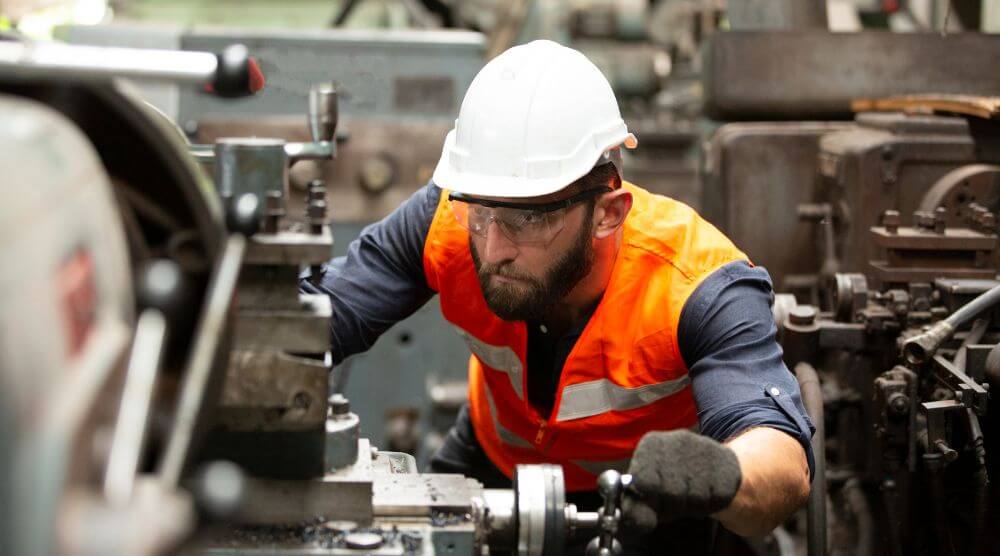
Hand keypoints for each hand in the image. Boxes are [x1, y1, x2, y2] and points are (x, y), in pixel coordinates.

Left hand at [622, 430, 741, 532]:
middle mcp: (677, 439)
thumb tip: (642, 522)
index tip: (654, 495)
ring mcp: (704, 447)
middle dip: (674, 504)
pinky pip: (718, 497)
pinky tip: (707, 491)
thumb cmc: (668, 482)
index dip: (650, 497)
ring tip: (691, 494)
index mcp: (652, 444)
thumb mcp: (646, 494)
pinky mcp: (726, 459)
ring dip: (694, 505)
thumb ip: (635, 508)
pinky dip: (712, 502)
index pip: (644, 481)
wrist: (707, 467)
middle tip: (675, 498)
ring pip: (696, 496)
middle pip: (672, 492)